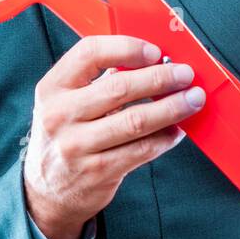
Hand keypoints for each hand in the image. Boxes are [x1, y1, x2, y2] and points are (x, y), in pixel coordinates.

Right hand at [23, 35, 205, 238]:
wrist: (47, 191)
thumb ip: (102, 79)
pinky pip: (142, 150)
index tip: (155, 52)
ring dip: (172, 107)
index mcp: (53, 88)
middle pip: (120, 87)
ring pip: (136, 121)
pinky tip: (176, 130)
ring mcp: (76, 146)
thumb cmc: (66, 136)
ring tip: (192, 100)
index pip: (90, 53)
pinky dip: (165, 137)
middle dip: (161, 78)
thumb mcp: (68, 102)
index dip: (127, 47)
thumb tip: (153, 61)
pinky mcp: (97, 172)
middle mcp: (60, 115)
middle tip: (185, 75)